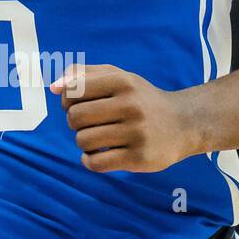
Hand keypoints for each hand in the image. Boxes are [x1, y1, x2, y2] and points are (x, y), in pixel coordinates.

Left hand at [51, 64, 199, 172]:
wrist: (185, 123)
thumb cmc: (142, 99)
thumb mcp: (119, 77)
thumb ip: (84, 76)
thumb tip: (53, 87)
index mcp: (124, 82)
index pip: (74, 90)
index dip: (67, 100)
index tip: (78, 104)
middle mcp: (131, 105)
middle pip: (76, 117)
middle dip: (74, 122)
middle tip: (89, 124)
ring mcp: (137, 133)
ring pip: (83, 141)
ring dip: (83, 142)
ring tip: (97, 139)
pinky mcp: (140, 158)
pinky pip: (96, 162)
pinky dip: (88, 160)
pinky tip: (96, 155)